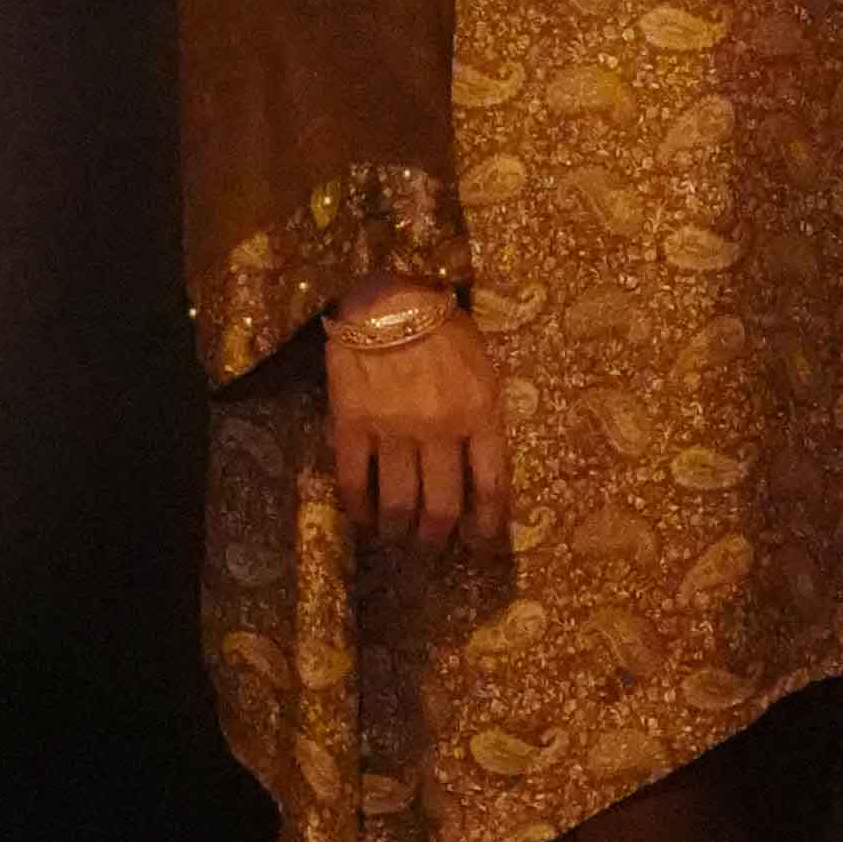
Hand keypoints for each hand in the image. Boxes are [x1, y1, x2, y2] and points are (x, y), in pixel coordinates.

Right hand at [328, 279, 509, 544]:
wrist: (388, 296)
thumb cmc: (443, 330)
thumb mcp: (482, 369)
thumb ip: (482, 417)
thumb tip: (477, 470)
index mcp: (480, 413)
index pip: (490, 487)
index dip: (487, 527)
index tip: (480, 545)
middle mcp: (440, 429)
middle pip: (441, 507)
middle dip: (436, 537)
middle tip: (431, 544)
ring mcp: (394, 430)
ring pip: (398, 503)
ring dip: (399, 529)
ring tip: (397, 534)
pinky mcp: (352, 425)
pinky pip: (354, 482)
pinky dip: (358, 508)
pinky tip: (362, 515)